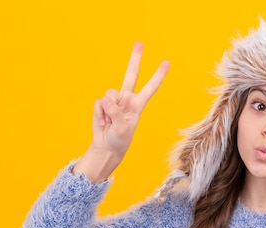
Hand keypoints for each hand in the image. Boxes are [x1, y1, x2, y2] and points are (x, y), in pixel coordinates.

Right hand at [92, 42, 169, 156]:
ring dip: (108, 109)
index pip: (150, 87)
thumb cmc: (119, 140)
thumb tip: (107, 98)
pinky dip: (99, 114)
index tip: (167, 63)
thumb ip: (116, 112)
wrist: (106, 147)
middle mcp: (127, 99)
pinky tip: (102, 122)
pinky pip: (99, 103)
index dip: (158, 75)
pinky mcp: (102, 104)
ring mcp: (114, 100)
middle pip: (131, 75)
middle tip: (139, 43)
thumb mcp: (123, 128)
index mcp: (138, 105)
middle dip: (134, 59)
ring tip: (110, 122)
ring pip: (110, 93)